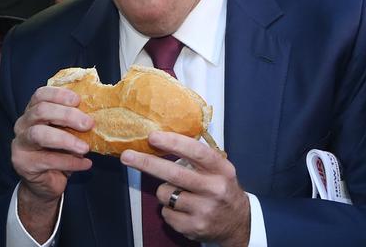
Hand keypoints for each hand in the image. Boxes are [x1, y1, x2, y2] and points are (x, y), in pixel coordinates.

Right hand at [11, 86, 93, 240]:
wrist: (45, 182)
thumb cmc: (59, 151)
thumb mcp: (67, 132)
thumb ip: (74, 120)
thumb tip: (97, 111)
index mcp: (33, 111)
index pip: (41, 95)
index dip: (59, 94)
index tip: (78, 100)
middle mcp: (22, 124)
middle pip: (41, 111)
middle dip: (67, 115)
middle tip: (88, 124)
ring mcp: (20, 143)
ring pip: (39, 134)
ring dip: (66, 140)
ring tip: (85, 148)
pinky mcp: (23, 163)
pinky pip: (48, 160)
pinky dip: (70, 162)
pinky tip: (85, 164)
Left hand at [120, 131, 250, 246]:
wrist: (239, 223)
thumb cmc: (221, 188)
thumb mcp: (218, 168)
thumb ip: (196, 156)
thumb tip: (162, 139)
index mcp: (220, 169)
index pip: (196, 152)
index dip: (173, 143)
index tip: (152, 137)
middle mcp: (214, 189)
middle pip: (174, 174)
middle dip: (147, 163)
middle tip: (127, 156)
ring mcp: (204, 210)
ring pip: (165, 194)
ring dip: (164, 191)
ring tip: (178, 192)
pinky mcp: (194, 227)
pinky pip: (166, 213)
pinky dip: (168, 209)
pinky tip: (182, 209)